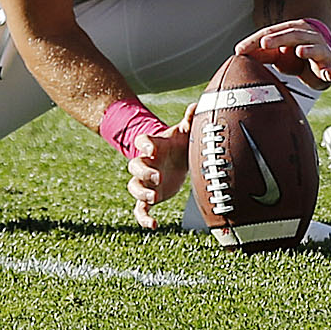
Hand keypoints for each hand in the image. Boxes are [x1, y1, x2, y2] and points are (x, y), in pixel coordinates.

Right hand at [126, 102, 195, 229]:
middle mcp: (146, 163)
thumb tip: (196, 105)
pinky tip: (154, 225)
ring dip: (141, 192)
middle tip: (158, 177)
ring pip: (133, 187)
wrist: (176, 159)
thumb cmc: (179, 144)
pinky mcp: (149, 196)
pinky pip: (140, 209)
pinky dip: (143, 218)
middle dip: (143, 172)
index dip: (145, 145)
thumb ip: (189, 120)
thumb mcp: (185, 133)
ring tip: (154, 197)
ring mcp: (146, 181)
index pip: (142, 142)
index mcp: (153, 146)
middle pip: (134, 166)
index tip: (153, 149)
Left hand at [236, 19, 330, 86]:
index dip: (256, 40)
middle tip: (264, 43)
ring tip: (299, 51)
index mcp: (293, 30)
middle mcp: (308, 36)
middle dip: (279, 39)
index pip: (272, 32)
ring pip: (314, 48)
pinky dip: (329, 71)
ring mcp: (320, 50)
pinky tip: (327, 74)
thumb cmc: (295, 55)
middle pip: (292, 35)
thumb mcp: (277, 54)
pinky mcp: (329, 66)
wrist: (321, 61)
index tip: (240, 49)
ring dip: (308, 49)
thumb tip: (239, 53)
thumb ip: (262, 53)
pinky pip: (330, 68)